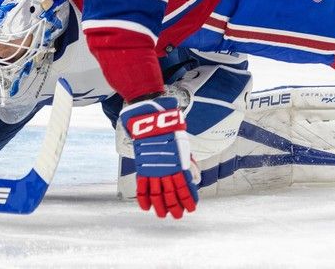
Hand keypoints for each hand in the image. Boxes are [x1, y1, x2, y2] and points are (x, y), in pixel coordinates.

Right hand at [119, 96, 197, 218]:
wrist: (151, 118)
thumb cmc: (170, 129)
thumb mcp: (184, 144)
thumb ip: (187, 162)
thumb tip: (193, 177)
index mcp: (179, 163)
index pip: (186, 187)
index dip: (189, 200)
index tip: (192, 208)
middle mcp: (166, 169)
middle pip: (172, 194)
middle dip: (176, 207)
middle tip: (179, 215)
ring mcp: (153, 169)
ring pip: (157, 194)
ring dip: (161, 207)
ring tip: (164, 215)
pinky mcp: (142, 167)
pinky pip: (142, 187)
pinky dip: (144, 199)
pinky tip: (147, 208)